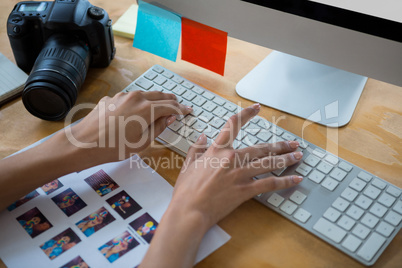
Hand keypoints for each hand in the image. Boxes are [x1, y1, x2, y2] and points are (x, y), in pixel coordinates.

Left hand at [67, 90, 191, 162]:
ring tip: (160, 107)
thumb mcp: (142, 142)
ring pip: (144, 94)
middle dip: (171, 100)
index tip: (188, 111)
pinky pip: (129, 98)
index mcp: (146, 109)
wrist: (83, 143)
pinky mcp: (111, 98)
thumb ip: (159, 127)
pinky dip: (138, 103)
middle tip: (178, 106)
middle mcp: (135, 97)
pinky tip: (136, 113)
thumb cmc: (113, 147)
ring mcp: (121, 96)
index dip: (181, 109)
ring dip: (155, 100)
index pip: (170, 106)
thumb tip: (170, 117)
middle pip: (159, 95)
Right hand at [140, 104, 303, 267]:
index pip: (233, 126)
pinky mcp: (245, 190)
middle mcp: (231, 159)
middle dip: (278, 145)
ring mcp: (239, 174)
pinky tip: (296, 179)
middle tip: (292, 143)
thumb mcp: (188, 165)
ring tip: (298, 156)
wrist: (189, 210)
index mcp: (217, 151)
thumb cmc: (186, 190)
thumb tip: (202, 136)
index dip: (246, 115)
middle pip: (260, 148)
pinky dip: (284, 181)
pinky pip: (269, 184)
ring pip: (268, 163)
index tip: (256, 108)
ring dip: (285, 158)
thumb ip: (197, 148)